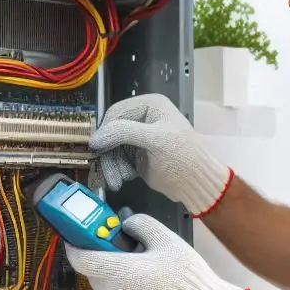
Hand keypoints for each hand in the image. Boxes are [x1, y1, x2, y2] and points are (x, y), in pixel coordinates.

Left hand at [64, 215, 249, 289]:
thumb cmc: (188, 278)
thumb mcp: (167, 240)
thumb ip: (140, 225)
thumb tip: (126, 225)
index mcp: (120, 273)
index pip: (82, 259)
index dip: (76, 246)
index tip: (76, 238)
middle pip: (96, 274)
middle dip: (104, 260)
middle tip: (124, 250)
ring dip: (117, 278)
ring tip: (145, 272)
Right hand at [89, 93, 232, 216]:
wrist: (196, 184)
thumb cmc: (182, 157)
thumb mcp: (154, 140)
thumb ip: (123, 133)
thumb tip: (93, 139)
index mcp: (150, 105)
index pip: (116, 112)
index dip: (105, 130)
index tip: (96, 148)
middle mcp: (142, 118)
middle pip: (111, 132)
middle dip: (108, 153)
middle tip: (109, 172)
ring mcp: (138, 137)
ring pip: (111, 148)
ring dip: (111, 165)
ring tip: (118, 181)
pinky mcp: (136, 154)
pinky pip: (116, 159)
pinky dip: (115, 170)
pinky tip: (122, 179)